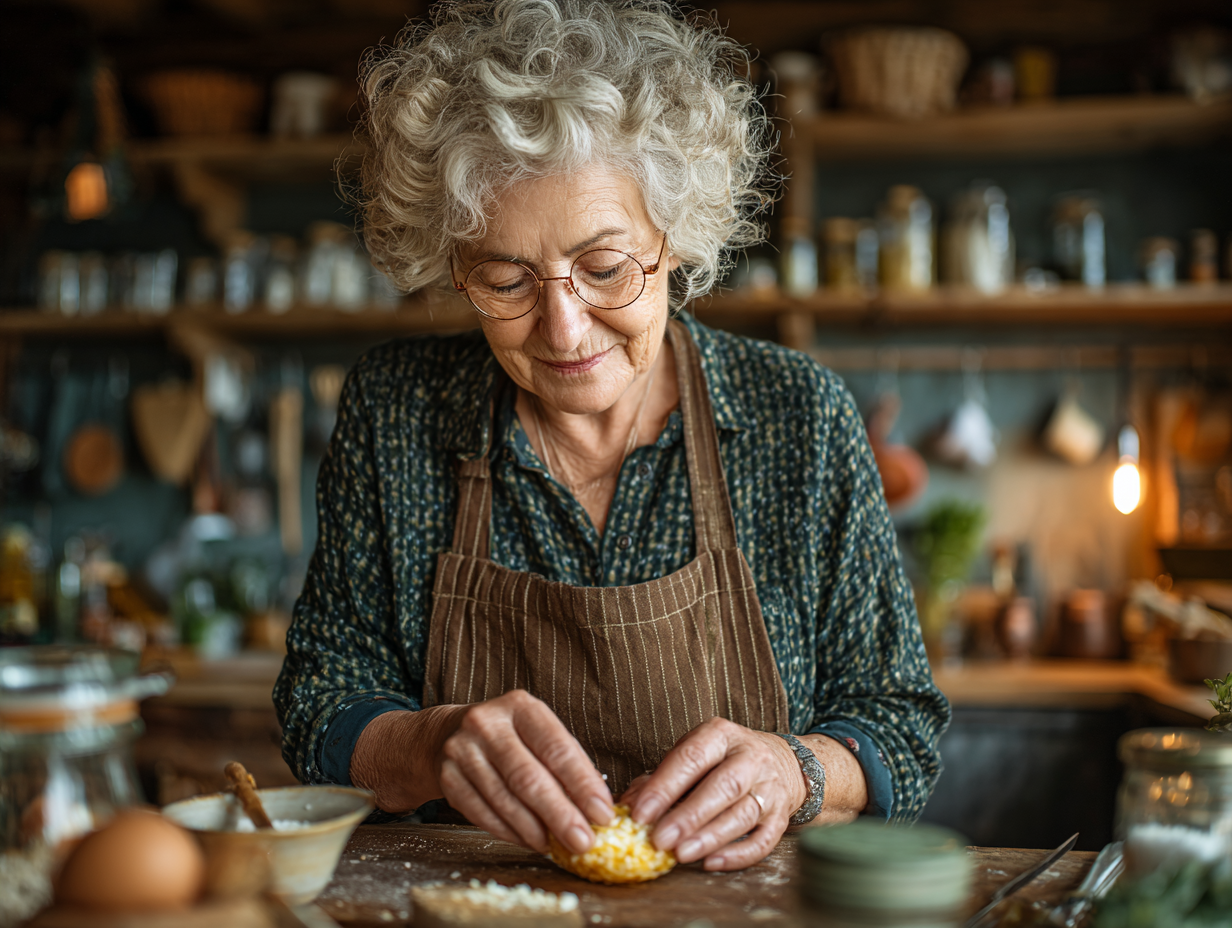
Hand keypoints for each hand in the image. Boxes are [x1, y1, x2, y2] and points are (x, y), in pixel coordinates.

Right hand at [437, 690, 613, 855]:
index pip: (557, 748)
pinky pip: (482, 814)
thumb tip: (597, 805)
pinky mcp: (447, 778)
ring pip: (504, 800)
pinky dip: (510, 833)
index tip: (602, 813)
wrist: (444, 734)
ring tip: (558, 845)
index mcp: (520, 706)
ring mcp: (462, 750)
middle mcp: (487, 724)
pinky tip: (530, 841)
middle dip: (561, 815)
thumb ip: (567, 761)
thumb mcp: (537, 733)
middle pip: (528, 778)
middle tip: (584, 841)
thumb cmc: (507, 737)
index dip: (582, 784)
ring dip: (536, 830)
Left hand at [622, 718, 807, 871]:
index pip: (691, 757)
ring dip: (710, 836)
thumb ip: (659, 779)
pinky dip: (738, 854)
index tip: (640, 814)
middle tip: (661, 840)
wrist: (777, 761)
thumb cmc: (720, 761)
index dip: (665, 786)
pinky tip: (711, 863)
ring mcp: (769, 786)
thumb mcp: (692, 755)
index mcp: (720, 735)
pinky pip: (764, 839)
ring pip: (744, 813)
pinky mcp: (781, 815)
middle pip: (723, 786)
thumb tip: (626, 807)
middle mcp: (749, 757)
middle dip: (689, 815)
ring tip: (681, 854)